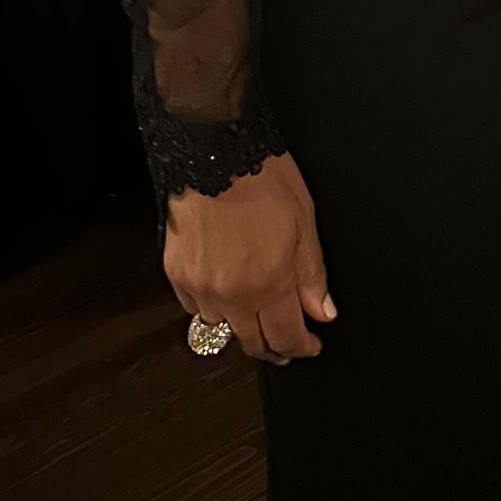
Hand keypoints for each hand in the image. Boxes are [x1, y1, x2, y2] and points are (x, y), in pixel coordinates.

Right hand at [165, 151, 335, 363]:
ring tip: (256, 314)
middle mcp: (232, 294)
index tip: (309, 346)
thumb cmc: (261, 177)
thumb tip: (323, 312)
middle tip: (287, 341)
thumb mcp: (305, 221)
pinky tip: (225, 294)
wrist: (214, 152)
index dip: (301, 347)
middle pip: (253, 344)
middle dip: (274, 347)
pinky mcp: (177, 276)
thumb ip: (312, 274)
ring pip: (222, 331)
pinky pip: (195, 310)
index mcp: (269, 281)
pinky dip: (212, 309)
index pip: (286, 337)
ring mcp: (201, 288)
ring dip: (242, 328)